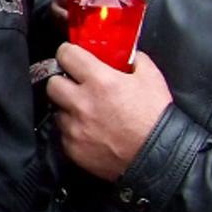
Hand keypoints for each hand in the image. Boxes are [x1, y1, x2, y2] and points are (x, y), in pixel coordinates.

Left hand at [49, 43, 173, 181]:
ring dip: (68, 108)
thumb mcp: (152, 79)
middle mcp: (82, 102)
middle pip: (52, 83)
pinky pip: (63, 133)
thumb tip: (128, 54)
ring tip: (86, 112)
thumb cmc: (156, 118)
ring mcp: (74, 127)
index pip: (66, 54)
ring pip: (57, 110)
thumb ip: (136, 61)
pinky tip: (89, 131)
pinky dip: (73, 130)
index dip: (68, 53)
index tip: (71, 56)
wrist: (159, 158)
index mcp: (100, 81)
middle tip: (75, 86)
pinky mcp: (72, 147)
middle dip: (63, 82)